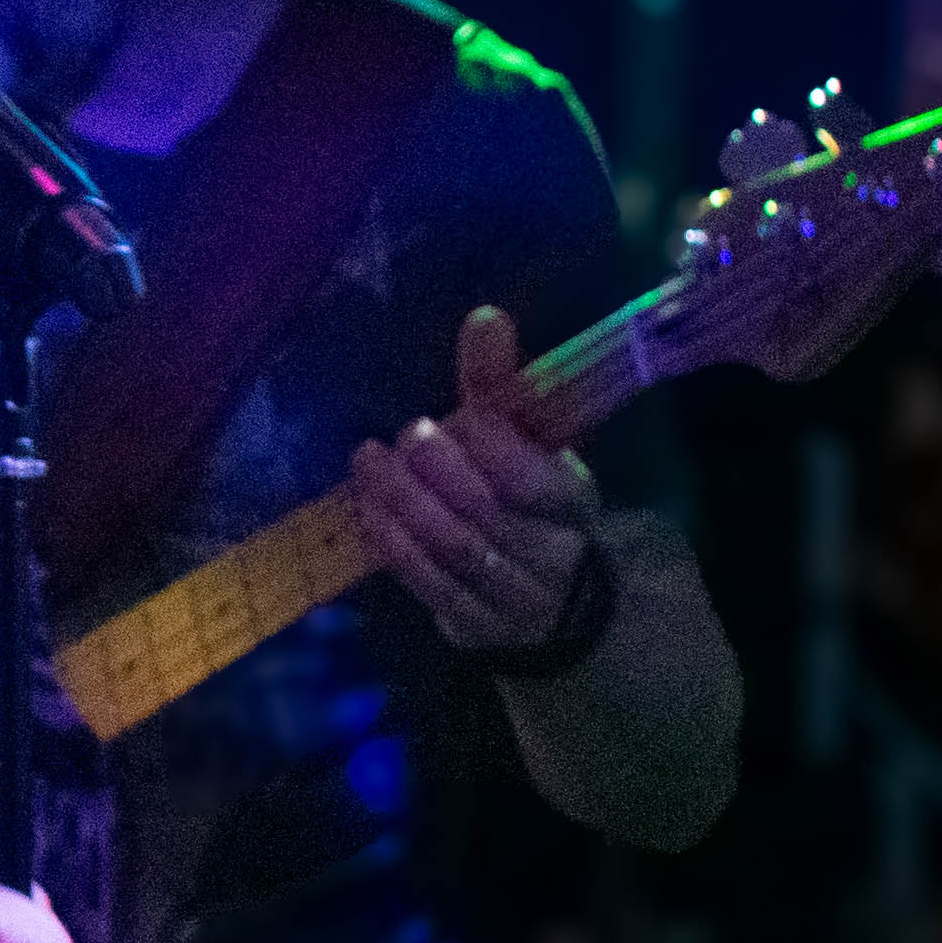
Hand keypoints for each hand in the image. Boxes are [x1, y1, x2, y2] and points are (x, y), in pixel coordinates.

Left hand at [349, 305, 604, 658]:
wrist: (550, 593)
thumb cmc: (527, 496)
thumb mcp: (527, 440)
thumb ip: (500, 382)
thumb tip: (484, 317)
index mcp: (573, 503)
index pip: (539, 482)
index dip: (496, 448)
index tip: (461, 417)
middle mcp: (552, 554)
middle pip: (493, 516)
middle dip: (444, 472)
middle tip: (410, 435)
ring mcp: (513, 598)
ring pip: (457, 552)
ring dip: (407, 505)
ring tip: (371, 461)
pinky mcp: (473, 625)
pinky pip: (429, 585)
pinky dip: (394, 544)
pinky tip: (368, 506)